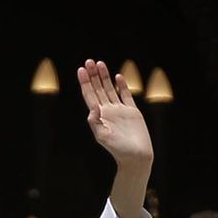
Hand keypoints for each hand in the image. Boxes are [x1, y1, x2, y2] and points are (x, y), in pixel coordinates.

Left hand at [78, 59, 152, 217]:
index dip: (85, 83)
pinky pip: (125, 95)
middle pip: (98, 89)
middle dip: (93, 76)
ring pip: (110, 89)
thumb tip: (92, 108)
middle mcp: (107, 111)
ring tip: (99, 63)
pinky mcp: (132, 112)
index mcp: (99, 116)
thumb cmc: (118, 149)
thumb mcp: (102, 137)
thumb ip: (95, 123)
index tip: (81, 70)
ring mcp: (119, 110)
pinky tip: (117, 76)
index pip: (89, 95)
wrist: (136, 156)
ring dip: (104, 77)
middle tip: (89, 61)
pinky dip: (121, 85)